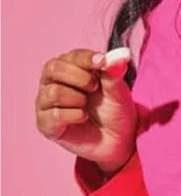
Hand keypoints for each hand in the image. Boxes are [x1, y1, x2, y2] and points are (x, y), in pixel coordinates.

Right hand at [35, 48, 136, 172]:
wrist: (118, 139)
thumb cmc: (115, 109)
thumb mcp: (119, 91)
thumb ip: (114, 75)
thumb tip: (115, 59)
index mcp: (71, 68)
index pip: (71, 56)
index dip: (86, 58)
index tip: (102, 61)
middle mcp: (53, 82)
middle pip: (53, 68)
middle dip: (79, 77)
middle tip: (95, 87)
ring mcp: (46, 103)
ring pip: (53, 92)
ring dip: (78, 98)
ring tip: (88, 106)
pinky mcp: (45, 124)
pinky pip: (54, 114)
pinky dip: (75, 115)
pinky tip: (84, 118)